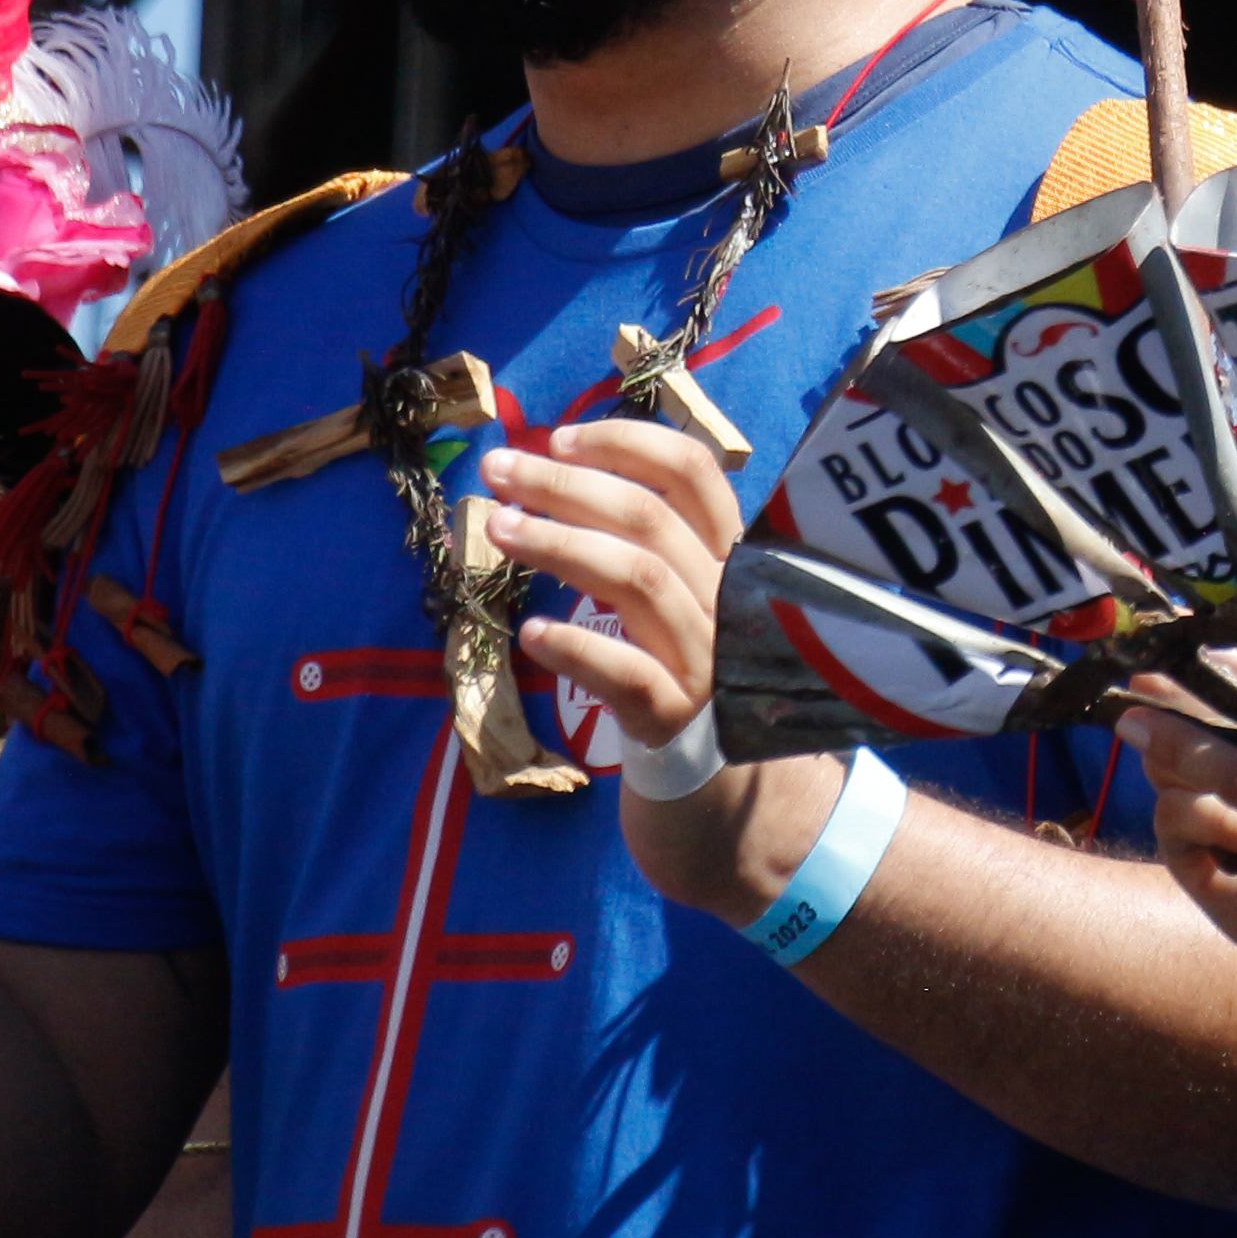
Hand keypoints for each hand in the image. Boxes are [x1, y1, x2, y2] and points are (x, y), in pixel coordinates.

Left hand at [483, 422, 761, 899]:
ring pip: (637, 579)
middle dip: (565, 484)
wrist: (739, 801)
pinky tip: (529, 634)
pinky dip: (576, 648)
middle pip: (650, 516)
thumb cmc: (694, 685)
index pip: (694, 473)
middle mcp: (729, 600)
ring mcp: (710, 661)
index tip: (558, 436)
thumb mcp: (690, 604)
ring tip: (497, 531)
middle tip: (498, 472)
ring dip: (560, 545)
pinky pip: (629, 675)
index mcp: (733, 559)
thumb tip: (560, 475)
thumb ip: (651, 547)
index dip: (625, 444)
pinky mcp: (681, 723)